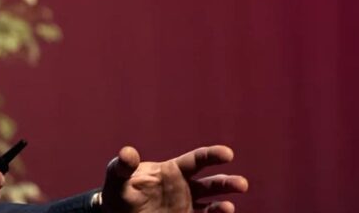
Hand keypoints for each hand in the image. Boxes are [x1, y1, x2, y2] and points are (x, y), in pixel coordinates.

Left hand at [100, 145, 248, 212]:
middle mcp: (184, 188)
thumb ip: (123, 166)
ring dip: (223, 207)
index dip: (212, 155)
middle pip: (211, 184)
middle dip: (227, 182)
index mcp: (172, 170)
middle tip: (241, 184)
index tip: (228, 153)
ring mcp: (186, 207)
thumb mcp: (117, 177)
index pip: (196, 160)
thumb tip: (127, 152)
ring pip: (211, 206)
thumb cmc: (119, 191)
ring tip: (229, 208)